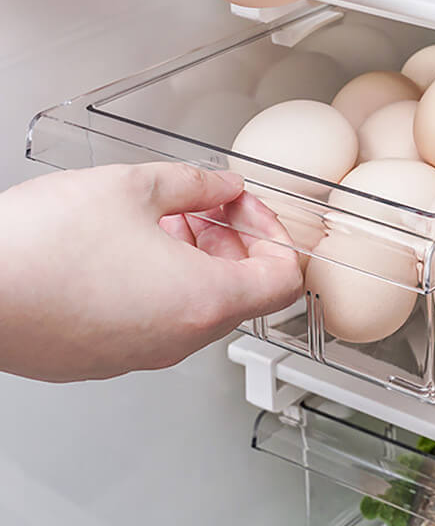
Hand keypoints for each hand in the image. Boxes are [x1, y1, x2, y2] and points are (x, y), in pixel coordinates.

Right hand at [0, 163, 301, 381]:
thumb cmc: (41, 247)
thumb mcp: (135, 187)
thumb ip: (196, 184)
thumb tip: (225, 187)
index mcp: (203, 301)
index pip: (284, 280)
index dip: (275, 235)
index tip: (247, 211)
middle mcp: (178, 339)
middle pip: (243, 292)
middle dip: (233, 240)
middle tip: (205, 207)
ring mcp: (141, 354)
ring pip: (199, 305)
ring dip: (196, 258)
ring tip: (161, 219)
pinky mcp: (105, 358)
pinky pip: (159, 320)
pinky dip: (163, 282)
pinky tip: (128, 247)